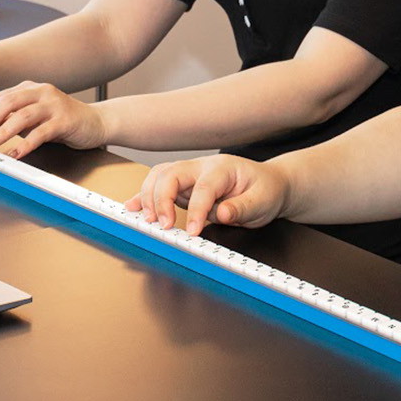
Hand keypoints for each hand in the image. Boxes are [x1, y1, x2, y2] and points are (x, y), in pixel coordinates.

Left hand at [0, 81, 107, 157]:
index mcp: (28, 89)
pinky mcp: (64, 120)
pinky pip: (41, 132)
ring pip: (21, 116)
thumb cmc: (62, 121)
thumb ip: (13, 120)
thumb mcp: (34, 117)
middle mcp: (40, 92)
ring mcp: (53, 104)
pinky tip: (15, 154)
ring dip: (1, 133)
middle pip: (6, 103)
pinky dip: (25, 144)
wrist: (96, 123)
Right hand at [124, 154, 288, 233]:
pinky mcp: (183, 186)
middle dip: (162, 199)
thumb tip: (223, 214)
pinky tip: (131, 208)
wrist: (268, 183)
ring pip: (160, 176)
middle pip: (172, 174)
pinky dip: (143, 197)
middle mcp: (202, 167)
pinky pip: (158, 185)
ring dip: (149, 197)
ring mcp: (190, 175)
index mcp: (223, 168)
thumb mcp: (264, 201)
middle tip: (164, 226)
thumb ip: (243, 207)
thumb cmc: (266, 190)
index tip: (193, 232)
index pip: (204, 187)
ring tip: (146, 220)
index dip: (196, 210)